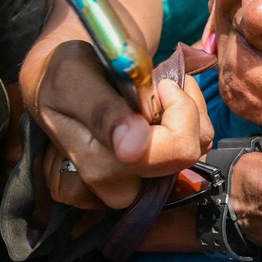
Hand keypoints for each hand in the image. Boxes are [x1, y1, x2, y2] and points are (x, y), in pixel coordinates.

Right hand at [33, 42, 212, 208]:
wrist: (64, 83)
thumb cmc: (65, 76)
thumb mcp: (74, 80)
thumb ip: (102, 113)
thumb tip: (132, 149)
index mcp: (100, 168)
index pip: (172, 152)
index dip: (177, 111)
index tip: (158, 83)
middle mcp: (122, 185)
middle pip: (187, 153)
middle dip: (183, 108)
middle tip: (158, 81)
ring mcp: (142, 181)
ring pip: (197, 148)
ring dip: (188, 109)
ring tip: (160, 86)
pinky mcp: (156, 172)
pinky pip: (197, 145)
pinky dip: (190, 116)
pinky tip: (165, 99)